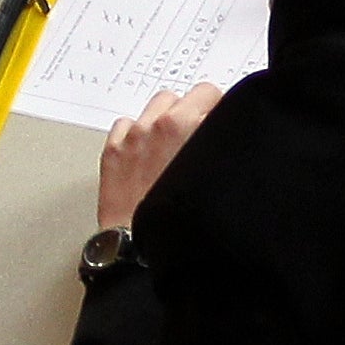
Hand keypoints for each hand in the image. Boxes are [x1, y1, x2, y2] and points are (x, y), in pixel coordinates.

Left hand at [94, 81, 223, 230]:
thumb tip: (231, 136)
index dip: (223, 110)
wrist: (142, 250)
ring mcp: (131, 136)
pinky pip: (127, 125)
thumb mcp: (218, 179)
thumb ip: (222, 149)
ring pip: (156, 105)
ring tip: (177, 141)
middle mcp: (156, 125)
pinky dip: (138, 132)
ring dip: (168, 117)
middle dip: (198, 110)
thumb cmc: (182, 224)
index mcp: (185, 126)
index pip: (212, 94)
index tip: (225, 122)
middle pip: (186, 96)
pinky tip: (148, 152)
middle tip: (204, 134)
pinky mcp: (113, 151)